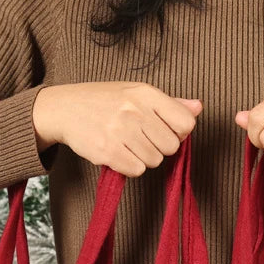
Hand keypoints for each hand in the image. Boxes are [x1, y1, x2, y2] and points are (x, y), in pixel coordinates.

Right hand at [33, 82, 202, 176]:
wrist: (65, 109)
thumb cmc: (105, 101)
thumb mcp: (136, 93)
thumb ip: (169, 104)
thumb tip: (198, 108)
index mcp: (145, 93)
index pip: (185, 123)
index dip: (179, 132)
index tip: (164, 130)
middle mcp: (134, 110)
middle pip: (171, 146)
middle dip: (160, 148)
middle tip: (141, 139)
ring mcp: (120, 131)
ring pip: (155, 161)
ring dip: (144, 158)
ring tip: (127, 145)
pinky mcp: (108, 151)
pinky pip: (137, 170)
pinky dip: (130, 167)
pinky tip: (119, 154)